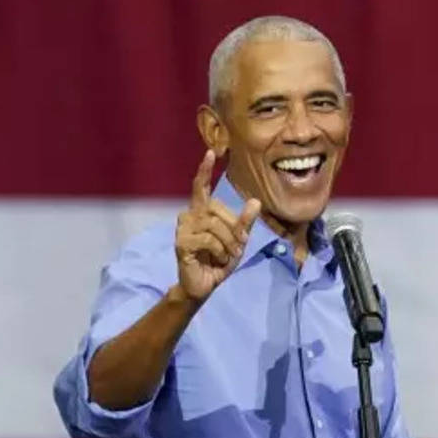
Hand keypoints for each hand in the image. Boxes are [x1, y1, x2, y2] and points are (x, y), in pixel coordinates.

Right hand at [174, 150, 260, 302]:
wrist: (205, 284)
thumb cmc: (219, 260)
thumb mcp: (237, 240)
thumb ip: (244, 222)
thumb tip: (255, 201)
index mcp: (201, 212)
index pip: (200, 187)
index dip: (204, 170)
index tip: (210, 152)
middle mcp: (189, 216)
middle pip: (216, 210)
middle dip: (233, 229)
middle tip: (238, 247)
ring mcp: (183, 229)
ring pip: (213, 225)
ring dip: (227, 243)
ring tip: (227, 256)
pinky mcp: (181, 242)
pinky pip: (207, 239)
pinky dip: (218, 251)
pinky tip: (216, 260)